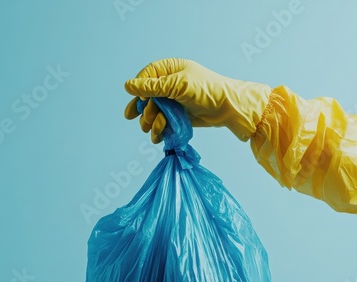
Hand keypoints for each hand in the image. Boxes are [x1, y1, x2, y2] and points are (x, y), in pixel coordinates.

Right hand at [124, 58, 271, 142]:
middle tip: (145, 119)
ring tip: (156, 129)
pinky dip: (159, 130)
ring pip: (152, 112)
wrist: (229, 109)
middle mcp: (170, 84)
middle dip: (144, 110)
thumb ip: (152, 87)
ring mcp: (174, 101)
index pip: (146, 77)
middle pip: (146, 97)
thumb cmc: (206, 90)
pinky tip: (158, 136)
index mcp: (170, 69)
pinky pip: (162, 123)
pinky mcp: (178, 116)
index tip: (140, 101)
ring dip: (151, 122)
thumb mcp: (177, 86)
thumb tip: (127, 85)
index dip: (140, 90)